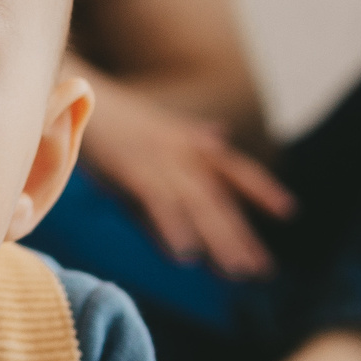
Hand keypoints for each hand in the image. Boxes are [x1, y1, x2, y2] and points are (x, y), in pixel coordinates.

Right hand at [79, 77, 291, 276]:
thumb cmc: (109, 113)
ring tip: (235, 271)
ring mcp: (157, 157)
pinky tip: (184, 254)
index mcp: (187, 139)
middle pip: (218, 197)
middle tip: (262, 270)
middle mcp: (180, 149)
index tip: (288, 211)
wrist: (72, 88)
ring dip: (217, 239)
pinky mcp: (130, 167)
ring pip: (196, 203)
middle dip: (241, 234)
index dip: (261, 188)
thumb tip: (218, 136)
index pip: (234, 166)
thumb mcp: (155, 123)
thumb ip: (185, 137)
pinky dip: (173, 226)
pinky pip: (158, 201)